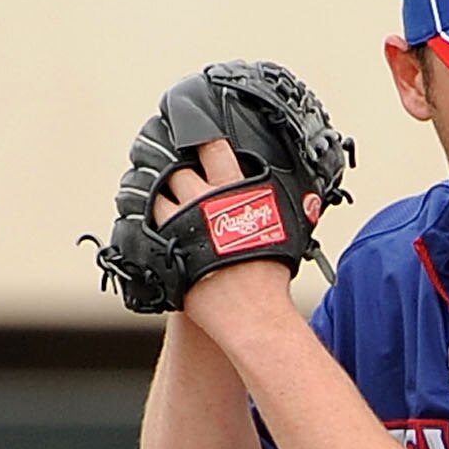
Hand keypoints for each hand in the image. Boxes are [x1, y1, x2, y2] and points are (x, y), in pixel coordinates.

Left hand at [159, 139, 298, 346]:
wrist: (250, 314)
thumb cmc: (271, 277)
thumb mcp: (285, 229)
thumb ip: (276, 205)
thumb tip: (299, 197)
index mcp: (230, 188)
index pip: (211, 147)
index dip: (201, 139)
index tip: (194, 135)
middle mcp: (200, 200)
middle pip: (177, 172)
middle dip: (177, 174)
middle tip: (178, 178)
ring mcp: (178, 224)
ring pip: (158, 199)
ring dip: (160, 201)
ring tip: (165, 206)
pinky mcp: (164, 250)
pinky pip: (148, 232)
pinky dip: (149, 229)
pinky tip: (154, 231)